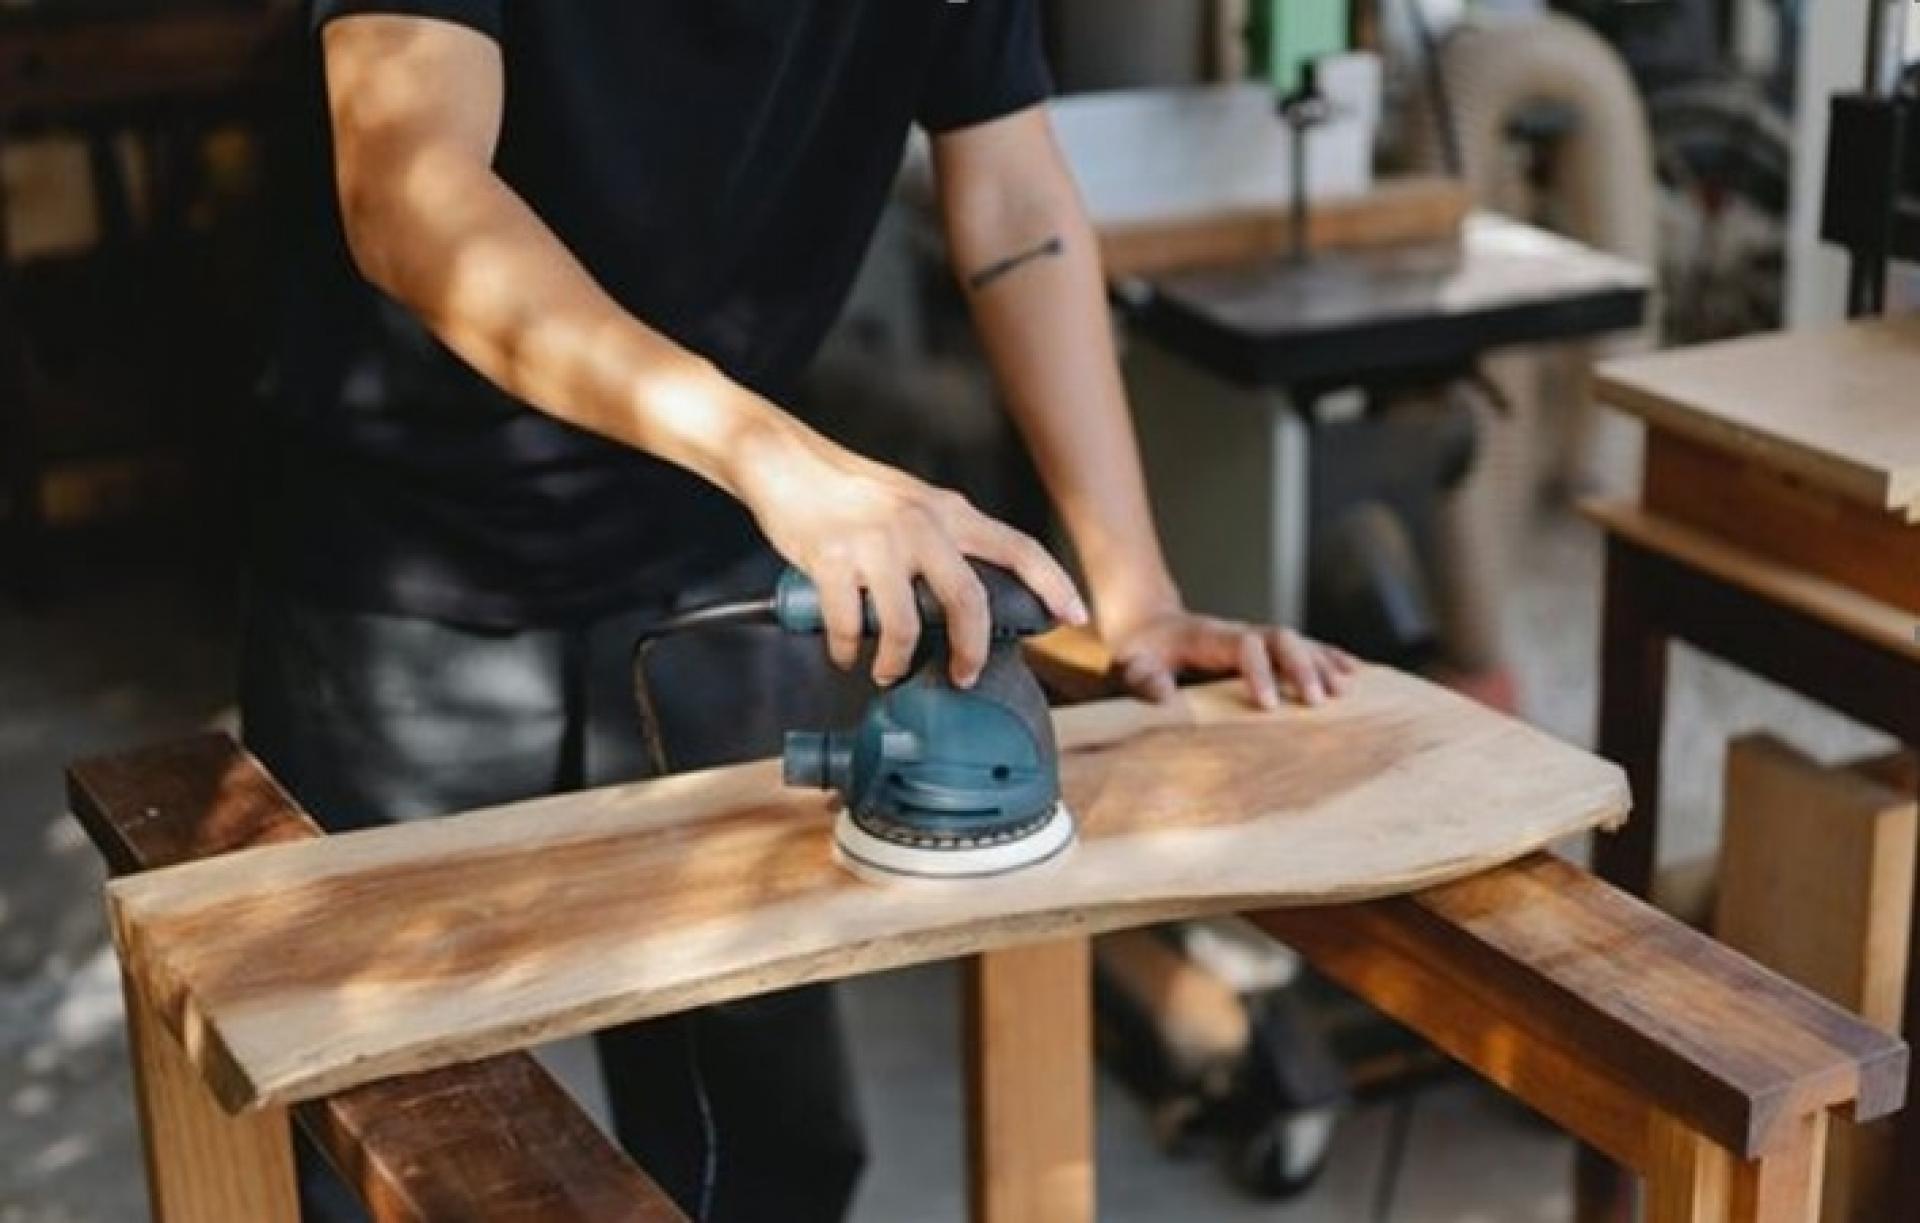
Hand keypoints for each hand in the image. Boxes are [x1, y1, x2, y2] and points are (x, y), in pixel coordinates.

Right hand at [731, 425, 1087, 686]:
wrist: (785, 462)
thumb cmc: (850, 491)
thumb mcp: (913, 503)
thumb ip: (944, 539)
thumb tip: (968, 599)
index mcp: (949, 512)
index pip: (1018, 548)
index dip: (1053, 584)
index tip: (1074, 616)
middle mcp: (920, 524)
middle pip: (968, 600)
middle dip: (970, 651)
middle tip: (964, 676)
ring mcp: (876, 542)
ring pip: (904, 625)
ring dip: (895, 661)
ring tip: (886, 670)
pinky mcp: (832, 559)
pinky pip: (848, 624)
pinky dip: (847, 650)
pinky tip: (846, 654)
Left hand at [1106, 607, 1358, 709]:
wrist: (1148, 626)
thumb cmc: (1141, 651)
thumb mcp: (1131, 665)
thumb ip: (1144, 678)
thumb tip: (1162, 695)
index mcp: (1209, 637)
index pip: (1244, 645)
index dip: (1259, 670)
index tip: (1268, 704)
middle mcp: (1239, 632)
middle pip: (1281, 638)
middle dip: (1301, 667)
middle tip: (1317, 702)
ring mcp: (1255, 637)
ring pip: (1298, 642)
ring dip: (1322, 664)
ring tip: (1344, 691)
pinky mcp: (1265, 647)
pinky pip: (1303, 648)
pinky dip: (1329, 658)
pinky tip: (1353, 673)